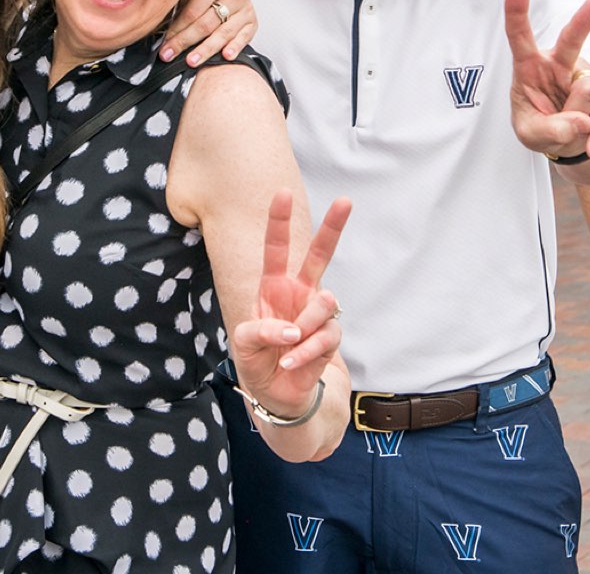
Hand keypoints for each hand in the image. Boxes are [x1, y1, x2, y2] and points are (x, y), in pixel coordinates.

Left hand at [160, 0, 256, 65]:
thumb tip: (160, 20)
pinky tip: (225, 55)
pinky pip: (243, 37)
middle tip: (170, 54)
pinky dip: (235, 47)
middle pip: (206, 24)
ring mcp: (245, 9)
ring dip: (205, 50)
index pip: (193, 10)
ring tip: (192, 61)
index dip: (176, 28)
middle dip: (184, 41)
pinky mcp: (252, 22)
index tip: (165, 42)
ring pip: (223, 34)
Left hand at [230, 190, 350, 420]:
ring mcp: (316, 314)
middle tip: (345, 201)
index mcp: (273, 287)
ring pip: (324, 304)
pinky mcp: (329, 337)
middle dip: (333, 227)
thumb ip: (260, 331)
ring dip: (304, 328)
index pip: (276, 249)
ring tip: (287, 347)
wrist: (278, 395)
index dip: (278, 222)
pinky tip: (291, 362)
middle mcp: (298, 294)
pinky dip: (305, 353)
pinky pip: (325, 337)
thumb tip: (292, 329)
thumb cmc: (257, 361)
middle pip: (320, 255)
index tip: (282, 193)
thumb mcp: (244, 344)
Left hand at [503, 0, 589, 160]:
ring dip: (577, 119)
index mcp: (529, 66)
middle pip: (571, 40)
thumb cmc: (540, 125)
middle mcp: (559, 64)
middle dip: (584, 21)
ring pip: (587, 92)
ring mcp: (585, 78)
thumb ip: (549, 129)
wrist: (571, 140)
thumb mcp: (531, 134)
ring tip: (568, 129)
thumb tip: (581, 121)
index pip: (520, 35)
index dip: (516, 10)